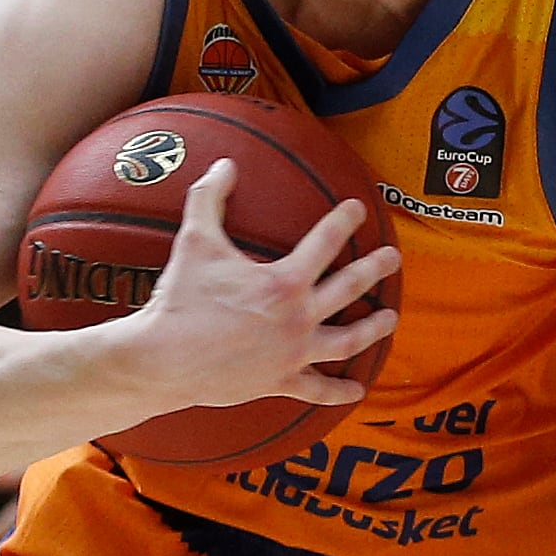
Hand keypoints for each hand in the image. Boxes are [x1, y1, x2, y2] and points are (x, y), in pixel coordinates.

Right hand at [121, 160, 399, 412]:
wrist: (162, 360)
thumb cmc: (180, 299)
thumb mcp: (195, 241)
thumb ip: (210, 197)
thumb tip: (225, 164)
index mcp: (284, 282)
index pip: (326, 242)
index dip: (344, 221)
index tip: (358, 209)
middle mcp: (299, 318)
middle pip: (350, 289)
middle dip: (375, 270)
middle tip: (393, 258)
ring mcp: (293, 353)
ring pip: (347, 341)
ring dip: (372, 329)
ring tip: (390, 318)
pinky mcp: (280, 382)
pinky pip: (317, 389)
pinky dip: (339, 392)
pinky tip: (357, 390)